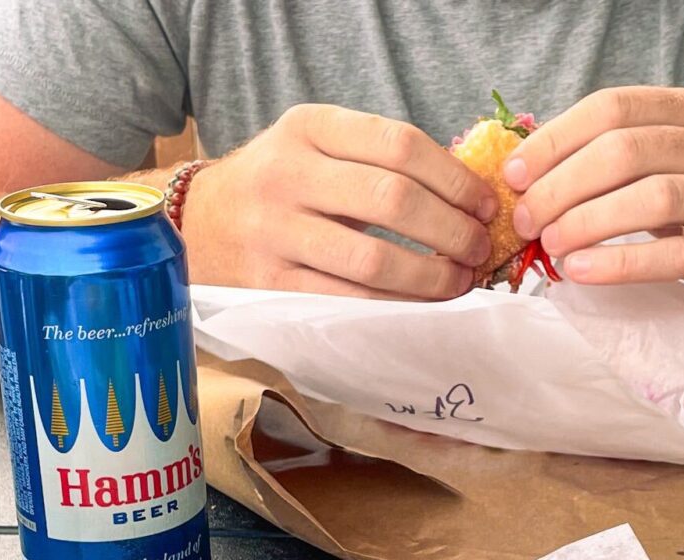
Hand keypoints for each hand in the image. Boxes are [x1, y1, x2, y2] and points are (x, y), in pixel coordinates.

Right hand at [182, 105, 497, 299]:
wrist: (199, 225)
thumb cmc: (280, 188)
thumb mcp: (315, 148)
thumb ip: (375, 159)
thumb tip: (466, 196)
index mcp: (308, 128)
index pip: (399, 145)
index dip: (454, 179)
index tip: (484, 206)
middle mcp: (288, 175)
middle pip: (393, 200)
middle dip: (451, 230)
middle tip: (478, 250)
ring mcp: (277, 233)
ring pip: (374, 260)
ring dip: (431, 277)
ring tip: (459, 282)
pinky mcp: (273, 285)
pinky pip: (350, 302)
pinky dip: (397, 307)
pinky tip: (422, 307)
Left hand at [504, 87, 683, 322]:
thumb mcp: (678, 163)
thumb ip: (622, 159)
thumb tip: (533, 172)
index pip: (614, 108)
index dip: (556, 140)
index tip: (516, 175)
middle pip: (626, 150)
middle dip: (563, 185)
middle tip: (527, 219)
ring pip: (651, 196)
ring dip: (588, 221)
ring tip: (551, 246)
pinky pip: (675, 255)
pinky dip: (620, 263)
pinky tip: (582, 272)